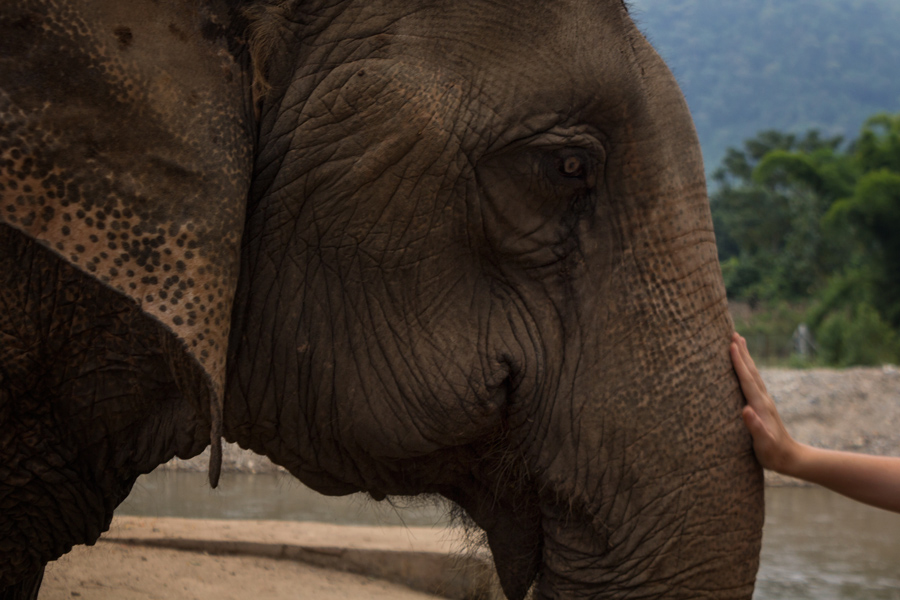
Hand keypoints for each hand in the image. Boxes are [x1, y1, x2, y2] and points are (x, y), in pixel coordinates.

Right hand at [730, 332, 798, 473]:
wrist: (791, 458)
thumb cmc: (773, 454)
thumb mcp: (763, 444)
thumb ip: (755, 427)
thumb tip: (746, 410)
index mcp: (760, 406)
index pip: (747, 380)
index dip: (738, 362)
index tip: (730, 345)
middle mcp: (763, 399)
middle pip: (751, 371)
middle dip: (742, 352)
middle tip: (733, 333)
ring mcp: (764, 401)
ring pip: (754, 374)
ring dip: (746, 357)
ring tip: (739, 342)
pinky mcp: (763, 405)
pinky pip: (753, 381)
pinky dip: (748, 369)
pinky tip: (745, 367)